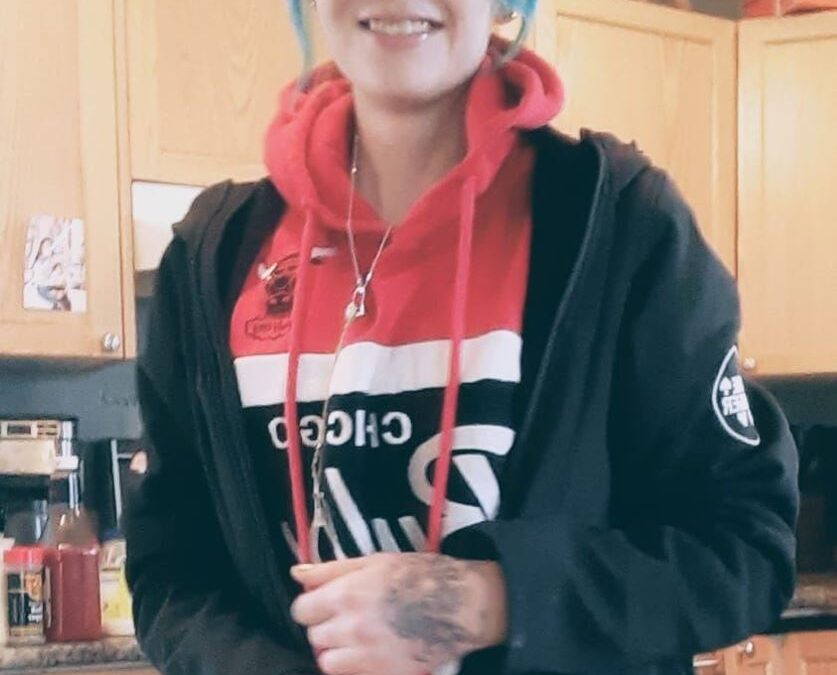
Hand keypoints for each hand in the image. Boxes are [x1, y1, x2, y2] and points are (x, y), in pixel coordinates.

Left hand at [290, 552, 506, 674]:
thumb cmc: (420, 575)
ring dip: (336, 649)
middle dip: (325, 625)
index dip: (312, 604)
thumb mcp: (375, 561)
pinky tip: (371, 651)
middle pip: (313, 635)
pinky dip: (354, 666)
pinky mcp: (382, 674)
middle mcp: (351, 628)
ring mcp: (366, 656)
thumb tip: (297, 572)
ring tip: (356, 638)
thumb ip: (331, 569)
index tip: (325, 602)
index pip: (301, 610)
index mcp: (346, 595)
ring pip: (327, 661)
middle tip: (346, 617)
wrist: (460, 605)